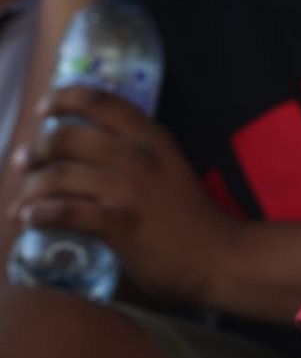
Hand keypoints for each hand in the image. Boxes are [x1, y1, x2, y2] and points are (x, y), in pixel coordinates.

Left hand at [7, 86, 237, 303]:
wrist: (222, 259)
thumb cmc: (196, 221)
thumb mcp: (172, 171)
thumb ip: (139, 158)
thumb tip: (89, 157)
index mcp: (153, 139)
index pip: (100, 101)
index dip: (64, 99)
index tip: (44, 108)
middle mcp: (140, 157)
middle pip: (66, 137)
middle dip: (35, 150)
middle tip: (24, 164)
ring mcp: (130, 190)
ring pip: (58, 176)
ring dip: (30, 188)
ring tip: (21, 202)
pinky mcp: (121, 224)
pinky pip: (64, 212)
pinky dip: (38, 214)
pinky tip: (30, 219)